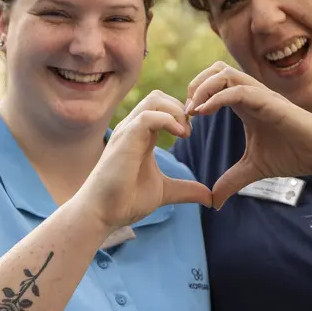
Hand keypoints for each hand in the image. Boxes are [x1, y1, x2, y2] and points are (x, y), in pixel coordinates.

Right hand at [81, 90, 211, 229]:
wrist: (102, 214)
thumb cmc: (125, 200)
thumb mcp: (164, 192)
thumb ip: (186, 190)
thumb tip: (210, 198)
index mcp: (142, 135)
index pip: (162, 106)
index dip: (181, 113)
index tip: (193, 132)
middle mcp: (133, 128)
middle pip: (159, 96)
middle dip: (181, 107)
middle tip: (191, 131)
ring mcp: (128, 131)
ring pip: (154, 99)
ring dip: (176, 111)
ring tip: (186, 133)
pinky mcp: (125, 139)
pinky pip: (148, 116)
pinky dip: (168, 120)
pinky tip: (180, 135)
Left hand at [187, 62, 311, 208]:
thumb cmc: (295, 155)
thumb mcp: (254, 169)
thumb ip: (232, 181)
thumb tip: (213, 202)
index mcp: (246, 104)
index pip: (214, 83)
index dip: (195, 96)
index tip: (185, 121)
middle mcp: (252, 94)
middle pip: (216, 69)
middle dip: (195, 85)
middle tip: (186, 112)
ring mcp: (261, 95)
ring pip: (224, 73)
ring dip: (202, 88)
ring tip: (192, 111)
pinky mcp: (270, 102)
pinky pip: (238, 90)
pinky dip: (217, 97)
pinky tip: (205, 113)